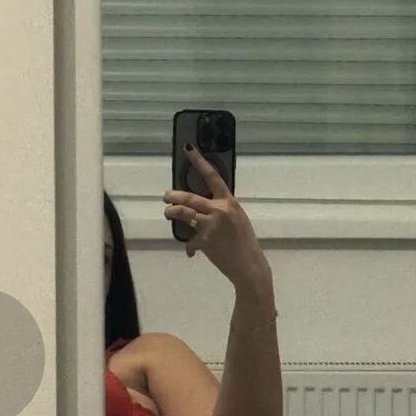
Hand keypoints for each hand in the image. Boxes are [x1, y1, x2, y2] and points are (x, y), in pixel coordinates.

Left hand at [163, 146, 267, 289]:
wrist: (248, 266)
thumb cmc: (245, 243)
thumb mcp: (238, 219)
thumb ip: (222, 210)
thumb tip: (203, 208)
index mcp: (229, 202)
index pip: (212, 176)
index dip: (199, 161)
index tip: (188, 149)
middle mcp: (219, 210)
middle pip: (188, 197)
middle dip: (173, 196)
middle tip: (167, 196)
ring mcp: (210, 225)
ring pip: (182, 213)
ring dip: (172, 212)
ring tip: (168, 213)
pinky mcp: (204, 241)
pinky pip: (190, 241)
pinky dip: (190, 246)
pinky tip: (192, 251)